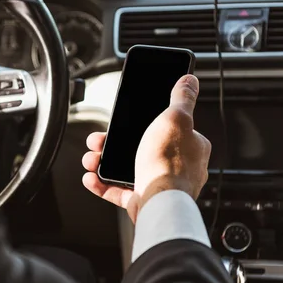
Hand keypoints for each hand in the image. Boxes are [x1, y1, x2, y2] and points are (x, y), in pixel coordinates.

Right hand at [81, 75, 210, 222]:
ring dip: (103, 162)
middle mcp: (178, 167)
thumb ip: (182, 98)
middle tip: (99, 139)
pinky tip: (91, 177)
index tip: (126, 121)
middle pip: (140, 147)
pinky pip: (119, 190)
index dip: (144, 122)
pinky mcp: (143, 199)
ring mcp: (159, 183)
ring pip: (126, 168)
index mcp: (191, 146)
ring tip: (91, 158)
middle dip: (114, 143)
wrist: (158, 202)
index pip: (169, 128)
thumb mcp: (175, 117)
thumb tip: (190, 80)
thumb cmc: (168, 163)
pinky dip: (102, 184)